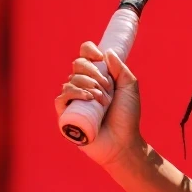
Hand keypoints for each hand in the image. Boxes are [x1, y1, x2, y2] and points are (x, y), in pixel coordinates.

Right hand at [54, 41, 144, 168]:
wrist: (123, 141)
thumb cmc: (127, 116)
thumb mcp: (129, 88)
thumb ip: (121, 69)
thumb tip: (106, 51)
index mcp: (96, 77)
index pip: (84, 55)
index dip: (89, 51)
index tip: (100, 57)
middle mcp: (83, 86)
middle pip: (77, 64)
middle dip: (94, 72)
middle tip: (108, 87)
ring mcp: (73, 100)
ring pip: (70, 80)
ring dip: (89, 85)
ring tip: (103, 99)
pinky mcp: (66, 115)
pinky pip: (61, 97)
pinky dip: (74, 93)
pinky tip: (89, 98)